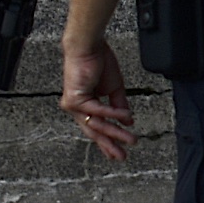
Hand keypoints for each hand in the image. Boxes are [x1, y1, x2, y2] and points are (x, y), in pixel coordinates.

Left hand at [61, 34, 134, 161]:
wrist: (89, 46)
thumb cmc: (98, 62)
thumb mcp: (113, 88)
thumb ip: (118, 105)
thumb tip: (127, 121)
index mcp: (84, 105)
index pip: (95, 128)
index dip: (108, 140)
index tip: (119, 152)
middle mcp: (75, 108)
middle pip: (94, 131)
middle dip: (110, 144)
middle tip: (123, 156)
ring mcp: (73, 105)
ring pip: (96, 124)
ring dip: (115, 132)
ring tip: (131, 139)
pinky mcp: (74, 99)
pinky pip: (97, 110)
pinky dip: (112, 114)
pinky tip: (126, 118)